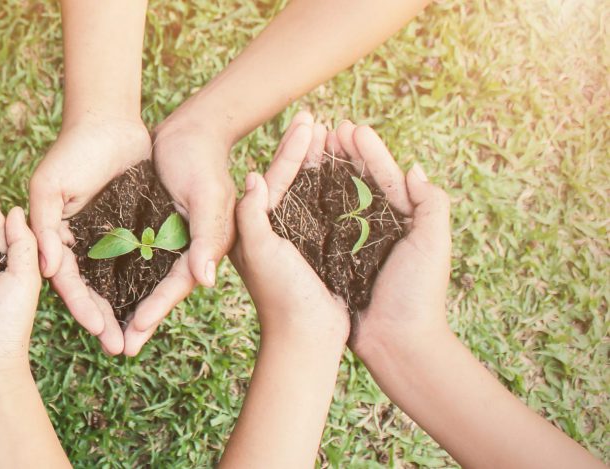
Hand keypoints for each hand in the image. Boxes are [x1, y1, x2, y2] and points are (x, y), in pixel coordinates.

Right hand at [30, 118, 150, 354]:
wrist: (110, 120)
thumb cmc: (73, 151)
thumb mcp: (49, 186)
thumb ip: (45, 227)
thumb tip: (49, 270)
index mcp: (56, 239)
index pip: (68, 282)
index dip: (82, 308)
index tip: (99, 331)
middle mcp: (81, 244)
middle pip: (93, 291)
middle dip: (105, 321)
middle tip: (122, 349)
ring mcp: (108, 238)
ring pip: (117, 283)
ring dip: (128, 310)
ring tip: (141, 336)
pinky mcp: (133, 228)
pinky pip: (141, 261)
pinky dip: (147, 283)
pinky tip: (159, 304)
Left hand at [121, 116, 238, 355]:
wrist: (191, 131)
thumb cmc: (203, 161)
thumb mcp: (209, 196)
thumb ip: (208, 237)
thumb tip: (203, 281)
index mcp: (201, 250)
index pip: (175, 287)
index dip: (156, 309)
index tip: (135, 330)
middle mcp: (182, 251)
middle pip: (155, 292)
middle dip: (137, 321)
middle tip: (118, 349)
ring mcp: (163, 241)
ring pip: (138, 280)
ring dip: (121, 304)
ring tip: (102, 331)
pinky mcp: (145, 227)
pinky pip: (126, 257)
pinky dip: (111, 275)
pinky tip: (92, 289)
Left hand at [228, 111, 347, 342]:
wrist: (305, 338)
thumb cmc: (281, 296)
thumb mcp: (261, 253)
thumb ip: (251, 215)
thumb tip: (252, 175)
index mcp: (255, 227)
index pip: (275, 176)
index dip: (292, 147)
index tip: (309, 118)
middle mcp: (272, 230)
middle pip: (291, 178)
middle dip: (305, 148)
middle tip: (318, 115)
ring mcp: (294, 240)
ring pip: (308, 190)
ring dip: (321, 162)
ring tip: (333, 135)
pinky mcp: (315, 252)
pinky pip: (325, 211)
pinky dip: (334, 188)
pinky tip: (347, 172)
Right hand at [326, 122, 452, 354]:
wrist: (397, 342)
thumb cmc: (418, 294)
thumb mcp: (434, 243)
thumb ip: (431, 204)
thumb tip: (413, 168)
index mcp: (405, 219)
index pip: (385, 175)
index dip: (368, 150)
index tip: (349, 126)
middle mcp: (379, 228)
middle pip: (358, 182)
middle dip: (343, 154)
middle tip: (324, 128)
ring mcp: (355, 244)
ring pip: (337, 199)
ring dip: (325, 172)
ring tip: (310, 148)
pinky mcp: (334, 261)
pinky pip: (320, 227)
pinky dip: (310, 205)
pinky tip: (295, 189)